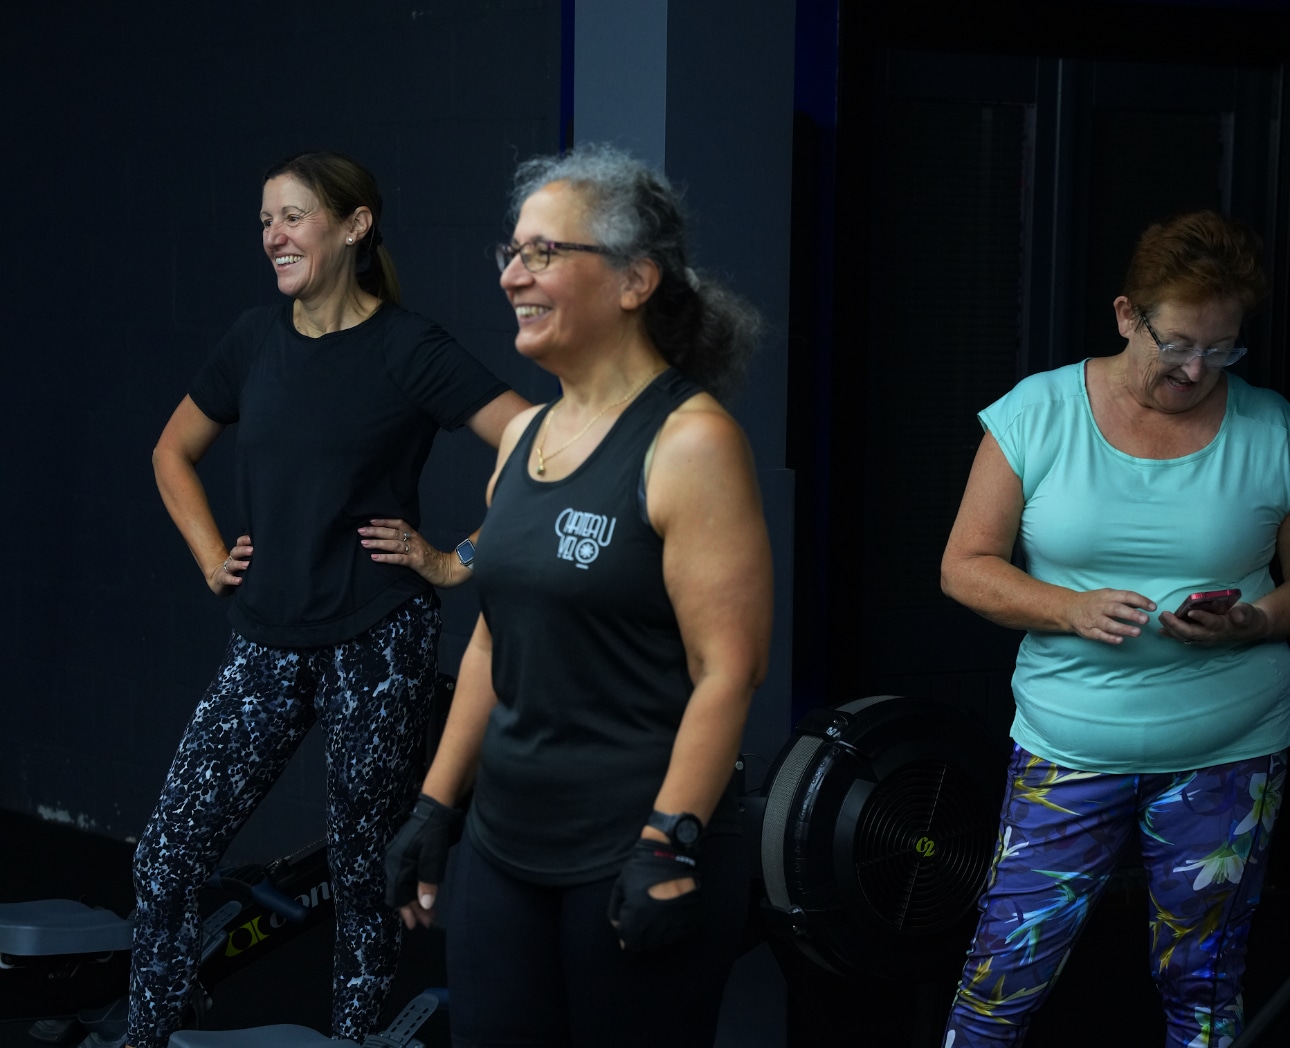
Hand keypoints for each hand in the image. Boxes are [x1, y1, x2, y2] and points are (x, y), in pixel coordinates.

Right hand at [207, 535, 252, 595]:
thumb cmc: (237, 568)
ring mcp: (226, 569)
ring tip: (247, 565)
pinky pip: (227, 579)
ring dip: (239, 564)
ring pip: (232, 565)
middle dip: (243, 550)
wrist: (219, 579)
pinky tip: (239, 581)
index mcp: (238, 553)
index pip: (240, 543)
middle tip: (252, 550)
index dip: (245, 540)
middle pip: (235, 552)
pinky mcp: (223, 579)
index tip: (252, 539)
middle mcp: (232, 559)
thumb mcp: (243, 559)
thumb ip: (252, 554)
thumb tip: (267, 549)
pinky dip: (233, 580)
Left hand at [359, 518, 459, 586]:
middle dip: (376, 531)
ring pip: (394, 544)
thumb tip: (391, 540)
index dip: (385, 521)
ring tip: (364, 543)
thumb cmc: (433, 560)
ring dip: (378, 543)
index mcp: (416, 536)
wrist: (448, 570)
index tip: (371, 520)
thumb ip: (409, 542)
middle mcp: (415, 541)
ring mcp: (416, 551)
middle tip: (361, 531)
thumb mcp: (421, 547)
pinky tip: (375, 558)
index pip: (399, 523)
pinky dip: (386, 557)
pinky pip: (399, 559)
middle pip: (393, 532)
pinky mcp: (416, 562)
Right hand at [384, 794, 463, 929]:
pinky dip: (417, 890)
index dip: (407, 912)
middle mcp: (395, 864)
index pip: (398, 895)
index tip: (417, 926)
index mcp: (398, 865)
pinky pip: (409, 878)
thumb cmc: (435, 831)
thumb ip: (428, 879)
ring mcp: (400, 859)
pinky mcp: (408, 856)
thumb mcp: (433, 855)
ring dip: (416, 901)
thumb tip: (423, 905)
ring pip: (406, 887)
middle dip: (413, 909)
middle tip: (428, 922)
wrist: (436, 807)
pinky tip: (426, 895)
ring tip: (430, 913)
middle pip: (401, 893)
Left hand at [607, 837, 701, 951]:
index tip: (631, 929)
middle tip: (644, 926)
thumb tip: (622, 941)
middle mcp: (657, 920)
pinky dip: (675, 931)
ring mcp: (676, 918)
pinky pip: (682, 934)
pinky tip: (670, 920)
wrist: (669, 850)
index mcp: (637, 913)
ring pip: (666, 942)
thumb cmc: (641, 867)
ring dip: (659, 936)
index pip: (631, 942)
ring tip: (657, 922)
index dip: (628, 938)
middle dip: (643, 939)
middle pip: (649, 944)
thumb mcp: (621, 886)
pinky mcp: (691, 914)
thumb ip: (616, 913)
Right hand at [1063, 588, 1155, 644]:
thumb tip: (1145, 605)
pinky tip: (1120, 640)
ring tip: (1137, 632)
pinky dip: (1109, 638)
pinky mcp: (1088, 631)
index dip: (1140, 601)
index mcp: (1108, 596)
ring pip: (1109, 624)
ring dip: (1123, 628)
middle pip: (1117, 610)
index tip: (1153, 607)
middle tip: (1145, 620)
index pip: (1126, 596)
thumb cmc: (1094, 602)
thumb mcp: (1108, 595)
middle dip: (1131, 614)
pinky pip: (1099, 635)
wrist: (1069, 608)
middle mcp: (1101, 607)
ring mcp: (1093, 619)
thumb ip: (1125, 600)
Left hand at [1159, 601, 1269, 648]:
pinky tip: (1161, 631)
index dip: (1201, 618)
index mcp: (1224, 626)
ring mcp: (1205, 639)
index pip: (1212, 623)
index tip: (1190, 611)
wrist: (1246, 629)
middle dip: (1177, 625)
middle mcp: (1212, 635)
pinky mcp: (1200, 639)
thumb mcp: (1248, 612)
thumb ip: (1243, 613)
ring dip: (1171, 629)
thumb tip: (1236, 614)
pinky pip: (1184, 638)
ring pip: (1186, 637)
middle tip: (1164, 615)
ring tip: (1161, 619)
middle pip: (1192, 633)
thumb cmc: (1246, 617)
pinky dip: (1172, 634)